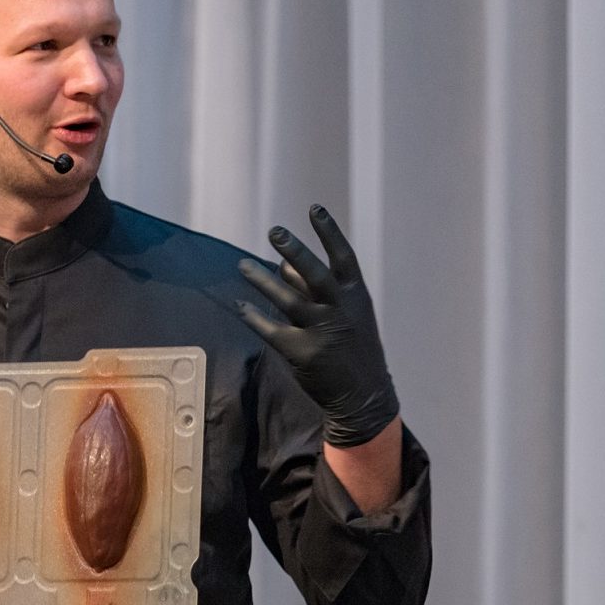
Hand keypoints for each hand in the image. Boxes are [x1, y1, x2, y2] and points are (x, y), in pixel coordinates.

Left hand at [237, 204, 399, 446]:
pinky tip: (240, 307)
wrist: (364, 396)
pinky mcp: (302, 353)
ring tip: (241, 266)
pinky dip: (254, 318)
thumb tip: (284, 264)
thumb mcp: (347, 314)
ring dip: (262, 281)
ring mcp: (321, 332)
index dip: (329, 232)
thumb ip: (318, 290)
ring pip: (286, 300)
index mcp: (355, 297)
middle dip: (295, 251)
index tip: (314, 208)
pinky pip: (272, 330)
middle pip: (315, 274)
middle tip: (275, 231)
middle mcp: (339, 311)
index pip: (343, 257)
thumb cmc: (353, 347)